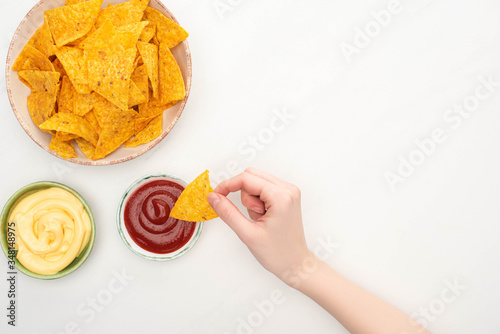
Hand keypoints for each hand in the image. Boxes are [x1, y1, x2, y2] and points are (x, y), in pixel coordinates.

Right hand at [207, 168, 310, 283]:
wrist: (295, 264)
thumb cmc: (278, 253)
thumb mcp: (248, 234)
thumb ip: (228, 213)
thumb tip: (213, 197)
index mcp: (281, 196)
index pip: (247, 179)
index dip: (228, 185)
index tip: (216, 195)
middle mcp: (288, 189)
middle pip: (252, 176)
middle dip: (244, 194)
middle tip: (250, 216)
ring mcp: (289, 192)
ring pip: (257, 181)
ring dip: (250, 199)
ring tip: (259, 219)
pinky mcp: (287, 196)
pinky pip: (264, 188)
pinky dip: (257, 200)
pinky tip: (263, 217)